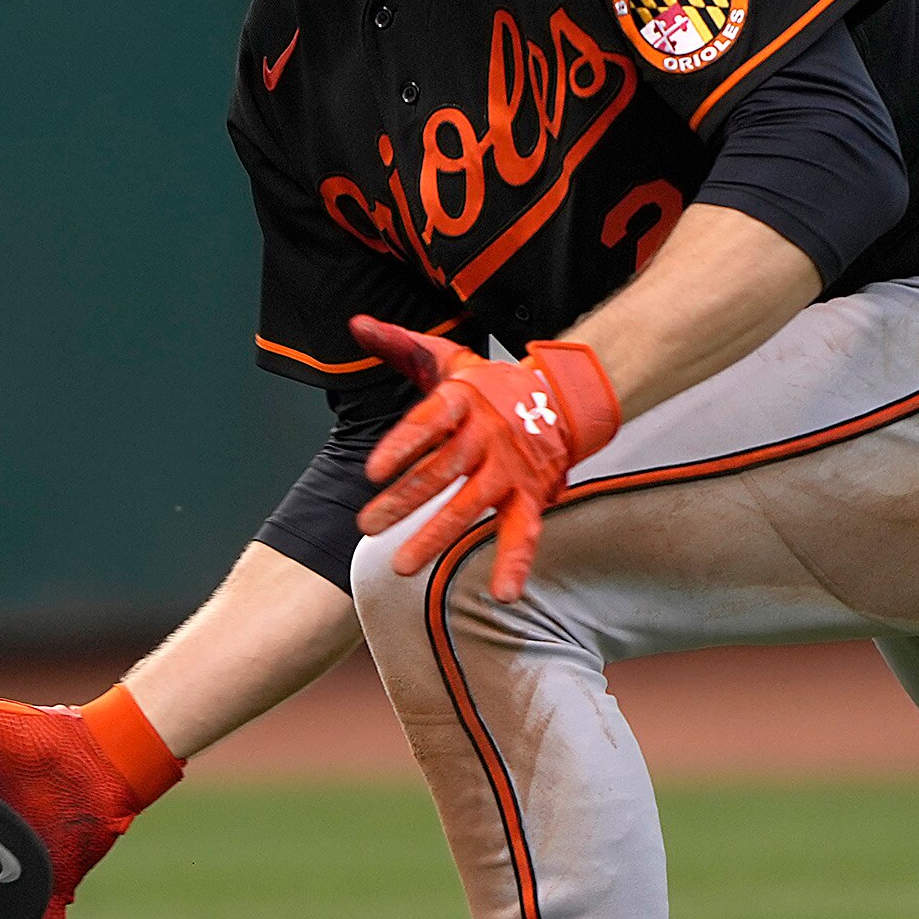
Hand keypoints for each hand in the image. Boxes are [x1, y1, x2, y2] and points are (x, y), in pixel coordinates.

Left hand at [352, 318, 619, 601]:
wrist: (562, 396)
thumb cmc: (490, 382)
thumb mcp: (445, 357)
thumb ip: (397, 344)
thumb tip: (355, 324)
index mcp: (462, 400)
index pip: (427, 423)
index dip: (400, 447)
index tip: (371, 472)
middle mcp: (486, 435)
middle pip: (441, 471)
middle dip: (403, 501)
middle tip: (367, 527)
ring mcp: (510, 469)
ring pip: (471, 505)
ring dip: (437, 536)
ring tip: (403, 566)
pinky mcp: (531, 494)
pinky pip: (524, 531)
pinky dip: (516, 563)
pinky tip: (503, 594)